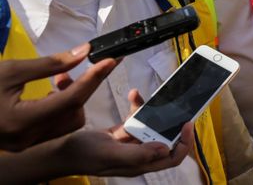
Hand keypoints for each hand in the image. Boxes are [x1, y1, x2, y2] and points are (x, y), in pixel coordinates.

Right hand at [0, 43, 116, 151]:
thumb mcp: (12, 70)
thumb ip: (50, 64)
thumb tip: (84, 52)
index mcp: (21, 121)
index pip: (70, 99)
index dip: (94, 78)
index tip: (111, 60)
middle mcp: (27, 138)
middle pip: (74, 114)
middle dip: (84, 88)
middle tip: (87, 65)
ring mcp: (27, 143)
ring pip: (69, 123)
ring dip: (73, 100)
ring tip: (60, 81)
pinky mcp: (27, 142)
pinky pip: (57, 127)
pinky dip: (62, 109)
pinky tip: (52, 93)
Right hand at [61, 88, 193, 176]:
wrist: (58, 150)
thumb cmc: (81, 155)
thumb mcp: (108, 153)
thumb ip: (137, 155)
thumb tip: (164, 149)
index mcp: (139, 164)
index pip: (172, 158)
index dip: (184, 142)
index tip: (187, 123)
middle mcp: (139, 156)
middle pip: (167, 140)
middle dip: (172, 122)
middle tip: (176, 105)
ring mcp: (131, 144)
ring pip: (152, 127)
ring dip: (152, 111)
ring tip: (146, 97)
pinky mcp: (123, 134)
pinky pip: (137, 119)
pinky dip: (137, 107)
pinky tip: (133, 95)